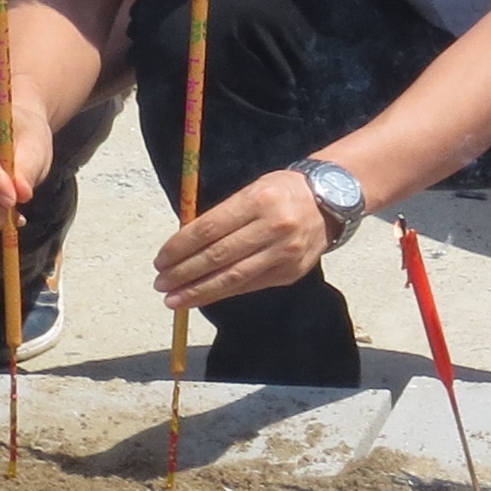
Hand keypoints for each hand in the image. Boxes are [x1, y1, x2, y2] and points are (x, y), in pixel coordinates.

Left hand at [154, 163, 334, 310]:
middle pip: (218, 256)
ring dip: (198, 291)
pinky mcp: (291, 273)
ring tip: (173, 300)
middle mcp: (274, 227)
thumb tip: (182, 245)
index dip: (181, 247)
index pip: (210, 228)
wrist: (330, 202)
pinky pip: (250, 286)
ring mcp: (285, 253)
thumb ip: (222, 215)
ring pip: (233, 278)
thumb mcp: (252, 191)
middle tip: (160, 283)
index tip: (160, 260)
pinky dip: (222, 293)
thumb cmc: (280, 192)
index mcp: (259, 200)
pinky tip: (201, 296)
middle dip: (184, 273)